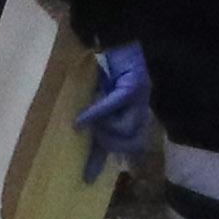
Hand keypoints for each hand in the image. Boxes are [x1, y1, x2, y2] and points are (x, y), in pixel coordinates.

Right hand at [75, 41, 154, 181]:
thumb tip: (76, 134)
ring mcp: (141, 99)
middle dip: (109, 143)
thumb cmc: (109, 68)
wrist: (119, 39)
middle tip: (94, 134)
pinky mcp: (133, 86)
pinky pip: (113, 107)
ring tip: (91, 120)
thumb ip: (95, 119)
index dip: (105, 162)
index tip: (87, 180)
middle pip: (131, 143)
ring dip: (105, 127)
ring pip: (125, 129)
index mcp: (134, 114)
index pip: (123, 146)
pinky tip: (81, 120)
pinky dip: (96, 114)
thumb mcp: (100, 99)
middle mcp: (141, 109)